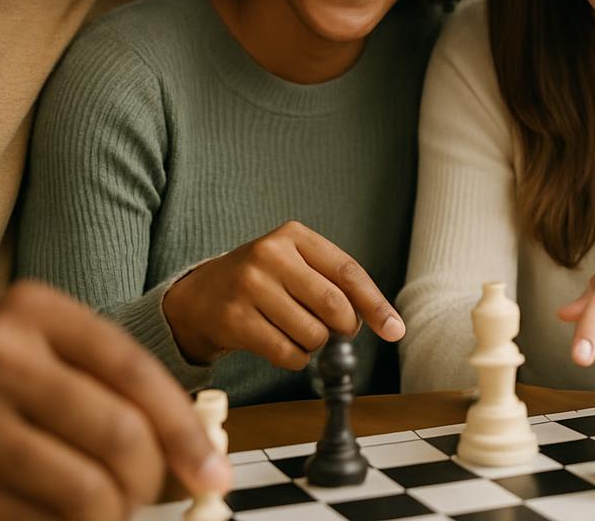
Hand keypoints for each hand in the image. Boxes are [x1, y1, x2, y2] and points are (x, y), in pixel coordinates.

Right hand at [0, 280, 231, 520]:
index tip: (215, 472)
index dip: (183, 429)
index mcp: (36, 311)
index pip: (135, 373)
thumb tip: (200, 455)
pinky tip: (71, 516)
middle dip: (153, 476)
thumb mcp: (60, 348)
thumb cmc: (12, 371)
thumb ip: (122, 384)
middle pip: (119, 434)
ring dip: (116, 511)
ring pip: (84, 490)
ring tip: (114, 505)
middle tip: (154, 491)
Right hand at [162, 220, 404, 368]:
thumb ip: (335, 284)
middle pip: (333, 305)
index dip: (375, 304)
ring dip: (315, 344)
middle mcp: (271, 255)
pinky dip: (294, 358)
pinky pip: (286, 353)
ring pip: (312, 333)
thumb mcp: (296, 265)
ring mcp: (249, 286)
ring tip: (296, 331)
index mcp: (294, 236)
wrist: (199, 295)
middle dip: (344, 328)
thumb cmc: (263, 281)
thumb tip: (384, 323)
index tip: (395, 329)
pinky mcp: (234, 319)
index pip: (347, 271)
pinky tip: (279, 343)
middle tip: (335, 331)